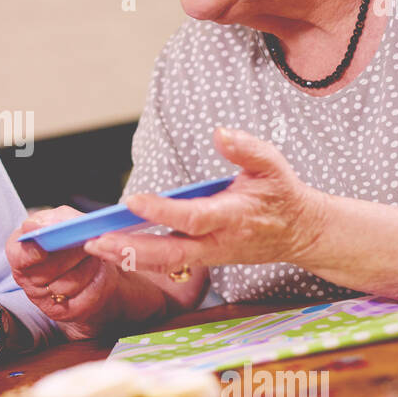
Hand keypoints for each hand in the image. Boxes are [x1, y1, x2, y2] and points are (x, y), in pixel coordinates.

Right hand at [5, 206, 126, 339]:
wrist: (91, 266)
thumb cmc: (72, 240)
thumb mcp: (64, 221)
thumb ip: (54, 220)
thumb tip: (37, 225)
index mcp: (18, 252)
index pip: (19, 257)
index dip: (32, 253)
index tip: (45, 247)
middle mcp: (27, 279)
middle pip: (48, 270)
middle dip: (71, 253)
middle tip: (85, 240)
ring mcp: (44, 300)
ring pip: (70, 283)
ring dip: (88, 265)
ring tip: (93, 255)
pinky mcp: (65, 313)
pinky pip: (85, 296)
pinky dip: (97, 281)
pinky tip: (98, 272)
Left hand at [84, 127, 325, 273]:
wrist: (301, 233)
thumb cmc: (282, 195)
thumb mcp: (272, 164)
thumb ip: (246, 148)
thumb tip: (220, 133)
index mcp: (234, 216)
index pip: (193, 218)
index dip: (162, 212)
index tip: (133, 201)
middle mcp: (218, 242)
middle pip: (171, 252)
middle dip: (132, 249)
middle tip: (98, 241)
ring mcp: (210, 255)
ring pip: (166, 263)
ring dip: (130, 256)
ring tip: (96, 246)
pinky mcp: (204, 259)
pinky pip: (169, 264)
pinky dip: (140, 258)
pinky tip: (114, 250)